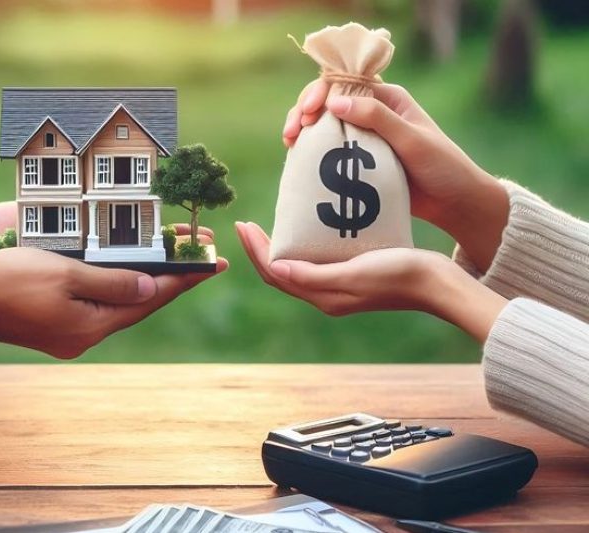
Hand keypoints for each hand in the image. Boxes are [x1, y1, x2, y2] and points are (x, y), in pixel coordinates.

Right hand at [0, 227, 225, 358]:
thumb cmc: (11, 280)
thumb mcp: (67, 273)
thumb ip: (114, 281)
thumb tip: (154, 287)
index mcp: (92, 325)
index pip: (150, 300)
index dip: (183, 280)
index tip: (213, 265)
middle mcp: (87, 336)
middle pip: (140, 305)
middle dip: (172, 280)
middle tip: (203, 259)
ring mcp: (73, 336)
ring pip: (122, 306)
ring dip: (148, 284)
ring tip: (175, 264)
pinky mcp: (59, 329)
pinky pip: (102, 307)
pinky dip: (122, 290)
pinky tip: (133, 277)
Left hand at [236, 221, 506, 341]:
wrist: (438, 283)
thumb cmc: (399, 275)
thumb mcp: (353, 273)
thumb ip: (314, 275)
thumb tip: (275, 269)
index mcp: (323, 296)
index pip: (275, 275)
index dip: (255, 252)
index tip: (243, 225)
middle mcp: (327, 294)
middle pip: (280, 272)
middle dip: (260, 249)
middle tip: (247, 223)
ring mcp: (339, 285)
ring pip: (296, 267)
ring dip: (279, 247)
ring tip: (271, 222)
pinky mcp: (353, 274)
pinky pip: (316, 260)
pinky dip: (303, 245)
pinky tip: (306, 225)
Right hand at [282, 80, 508, 272]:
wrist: (454, 203)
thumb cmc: (441, 166)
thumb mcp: (412, 139)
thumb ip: (377, 118)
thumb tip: (336, 102)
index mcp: (387, 99)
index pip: (345, 82)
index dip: (320, 92)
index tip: (308, 111)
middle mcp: (373, 114)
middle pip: (328, 102)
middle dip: (304, 111)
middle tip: (291, 132)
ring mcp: (364, 139)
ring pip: (324, 126)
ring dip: (303, 131)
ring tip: (290, 144)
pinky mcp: (358, 163)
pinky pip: (329, 152)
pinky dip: (311, 152)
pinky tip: (297, 159)